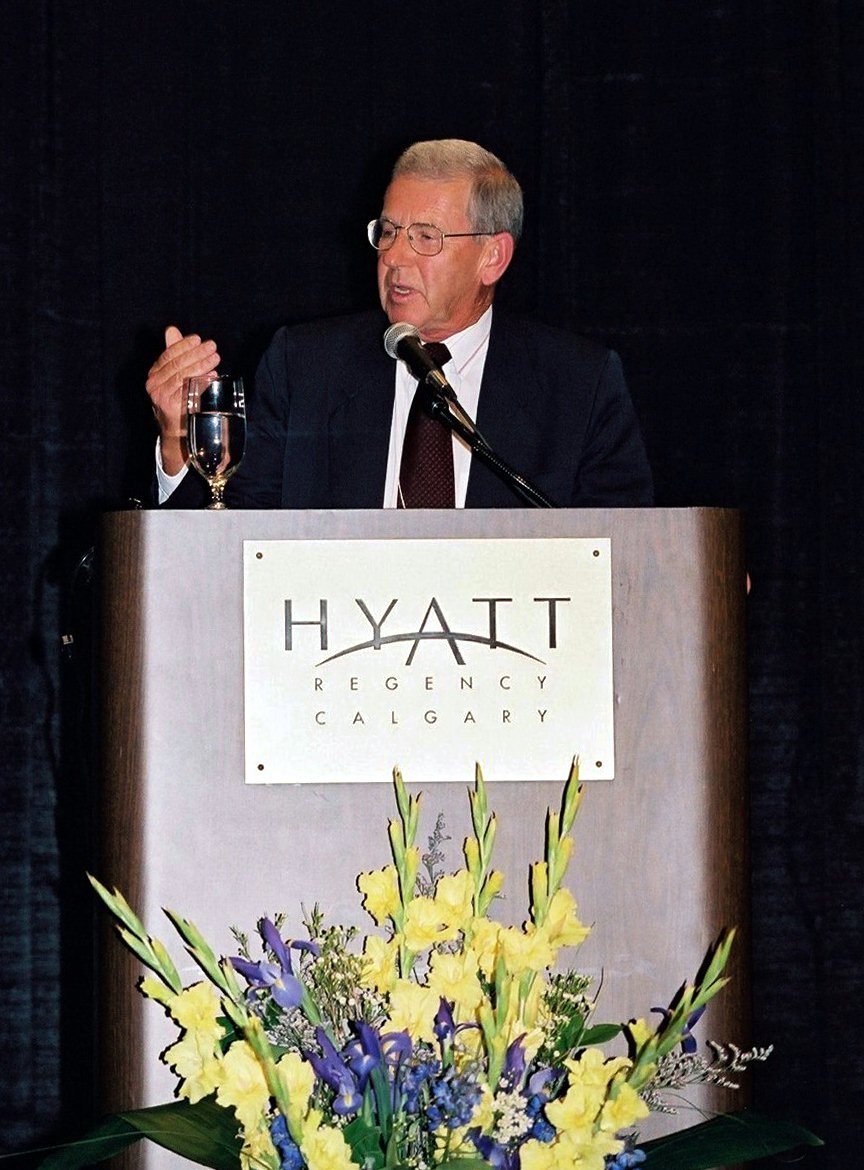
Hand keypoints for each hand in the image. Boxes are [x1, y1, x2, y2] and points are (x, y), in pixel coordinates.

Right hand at [146, 326, 219, 474]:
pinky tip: (212, 376)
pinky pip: (188, 392)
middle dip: (196, 354)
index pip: (168, 355)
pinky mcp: (171, 408)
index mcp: (154, 375)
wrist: (175, 431)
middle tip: (212, 347)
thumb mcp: (174, 375)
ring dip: (201, 366)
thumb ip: (174, 353)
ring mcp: (162, 398)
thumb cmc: (177, 399)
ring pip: (183, 377)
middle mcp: (154, 385)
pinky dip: (202, 382)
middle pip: (177, 365)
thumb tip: (172, 330)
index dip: (183, 346)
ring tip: (215, 358)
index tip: (198, 339)